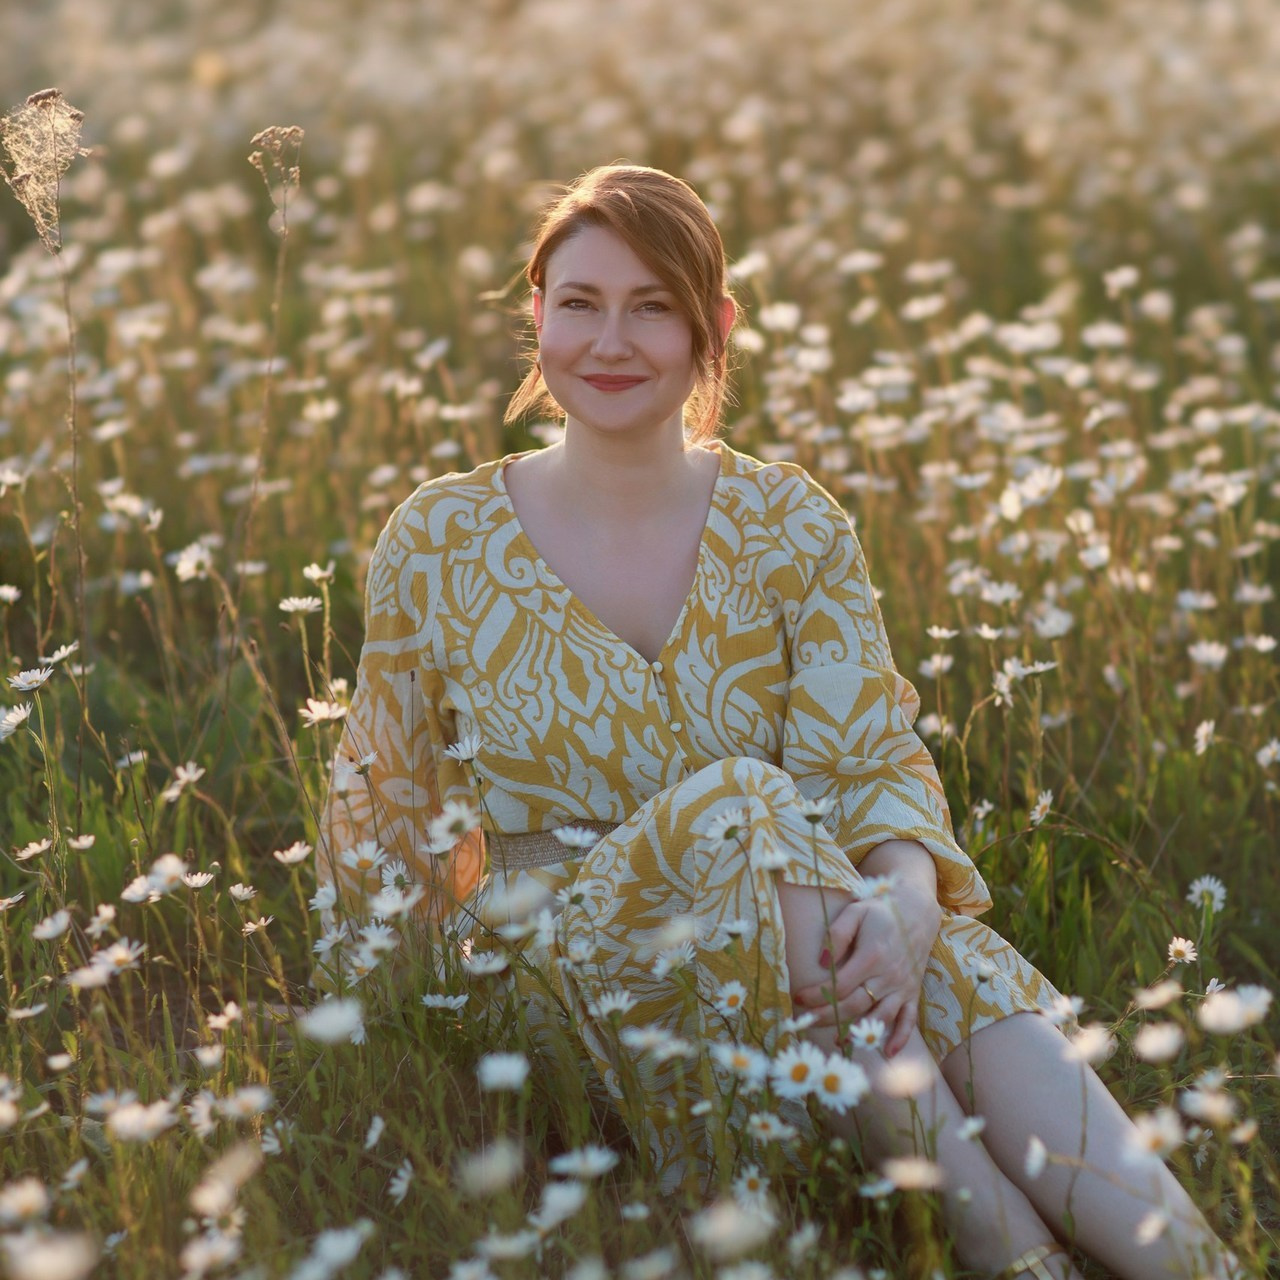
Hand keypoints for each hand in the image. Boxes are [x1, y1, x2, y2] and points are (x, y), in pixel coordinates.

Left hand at [792, 883, 941, 1055]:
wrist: (917, 910)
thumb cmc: (881, 911)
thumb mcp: (855, 912)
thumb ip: (836, 934)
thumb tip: (822, 962)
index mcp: (871, 956)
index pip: (839, 985)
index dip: (816, 995)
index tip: (798, 998)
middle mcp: (888, 976)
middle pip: (854, 1005)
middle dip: (827, 1015)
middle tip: (805, 1021)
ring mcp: (902, 986)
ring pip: (879, 1017)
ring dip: (859, 1033)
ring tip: (838, 1040)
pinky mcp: (913, 992)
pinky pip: (909, 1019)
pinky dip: (900, 1038)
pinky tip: (887, 1052)